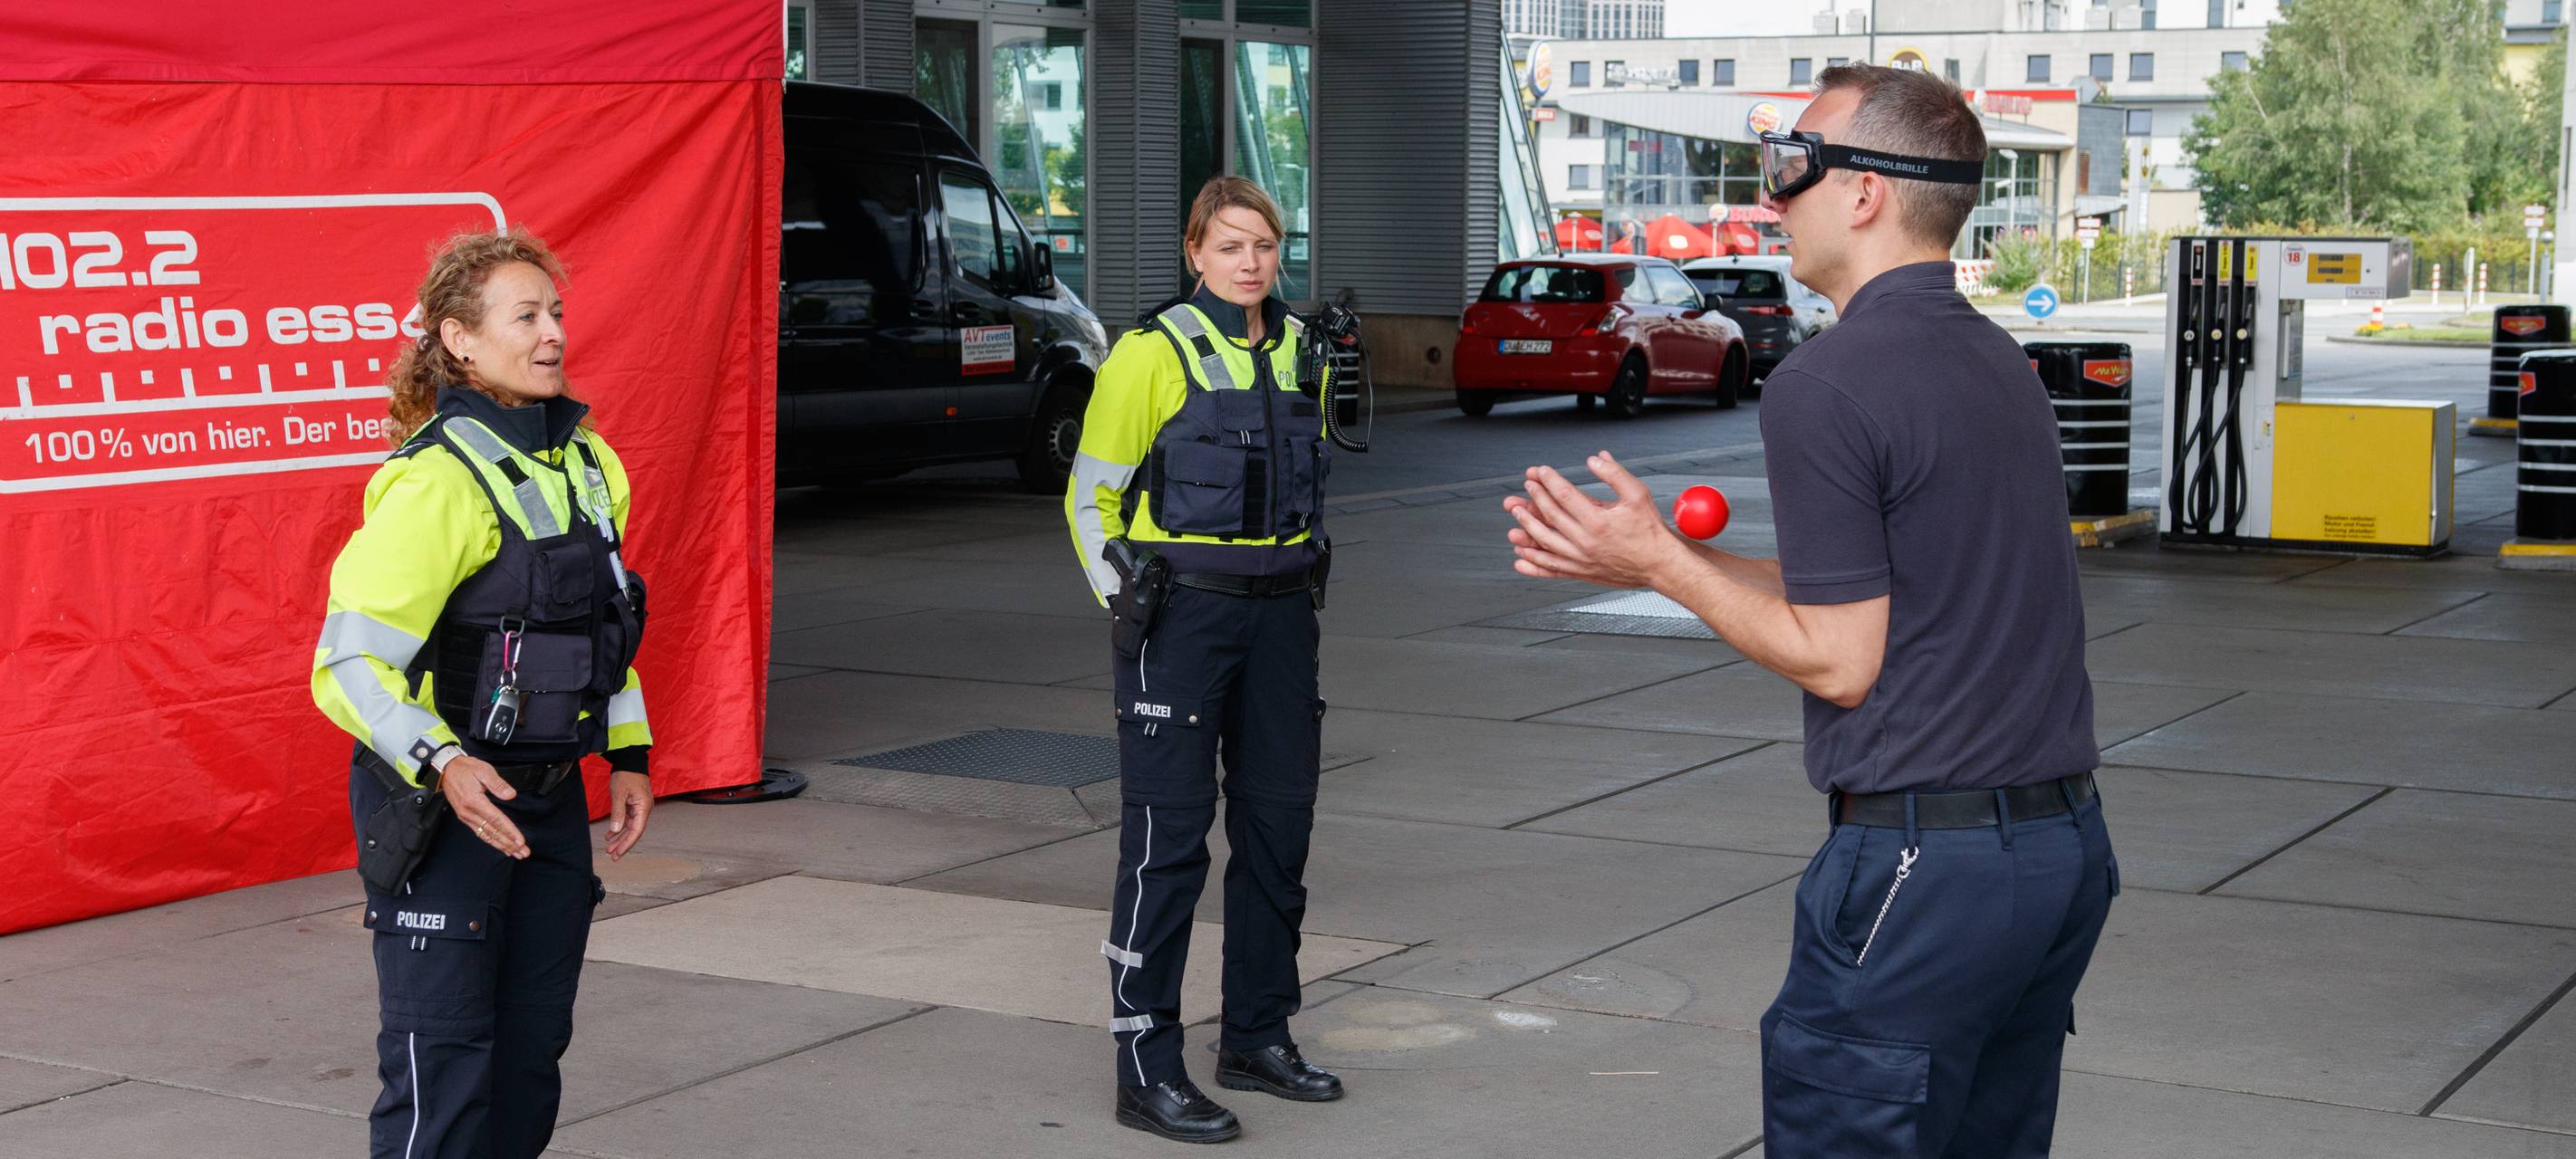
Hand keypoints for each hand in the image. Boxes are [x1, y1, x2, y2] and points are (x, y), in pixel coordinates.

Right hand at [438, 756, 529, 858]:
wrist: (446, 769)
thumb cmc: (465, 769)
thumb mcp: (484, 770)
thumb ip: (498, 784)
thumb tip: (510, 795)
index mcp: (474, 801)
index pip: (496, 820)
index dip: (509, 831)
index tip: (520, 841)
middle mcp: (469, 812)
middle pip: (493, 832)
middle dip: (509, 844)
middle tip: (523, 852)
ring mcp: (466, 816)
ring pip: (486, 835)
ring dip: (502, 845)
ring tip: (515, 853)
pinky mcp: (465, 817)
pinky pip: (480, 833)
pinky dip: (491, 841)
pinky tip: (500, 846)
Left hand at [603, 770, 652, 859]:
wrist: (630, 761)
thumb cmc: (626, 775)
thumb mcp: (619, 793)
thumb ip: (618, 812)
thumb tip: (615, 830)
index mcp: (643, 808)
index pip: (636, 831)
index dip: (627, 844)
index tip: (617, 854)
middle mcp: (644, 810)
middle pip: (634, 832)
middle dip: (623, 845)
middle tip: (612, 856)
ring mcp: (639, 807)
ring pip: (630, 827)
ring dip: (620, 838)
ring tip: (609, 849)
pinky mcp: (634, 805)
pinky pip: (627, 820)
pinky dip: (618, 828)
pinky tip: (610, 835)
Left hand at [1501, 451, 1686, 589]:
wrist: (1660, 564)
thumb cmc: (1650, 530)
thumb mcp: (1637, 494)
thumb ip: (1615, 474)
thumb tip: (1595, 459)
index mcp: (1598, 521)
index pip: (1565, 496)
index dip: (1549, 481)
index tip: (1540, 472)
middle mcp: (1586, 542)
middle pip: (1551, 517)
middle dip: (1535, 498)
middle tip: (1527, 486)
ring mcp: (1581, 559)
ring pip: (1545, 543)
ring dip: (1527, 527)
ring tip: (1515, 514)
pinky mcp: (1581, 571)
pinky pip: (1552, 569)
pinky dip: (1534, 564)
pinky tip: (1520, 557)